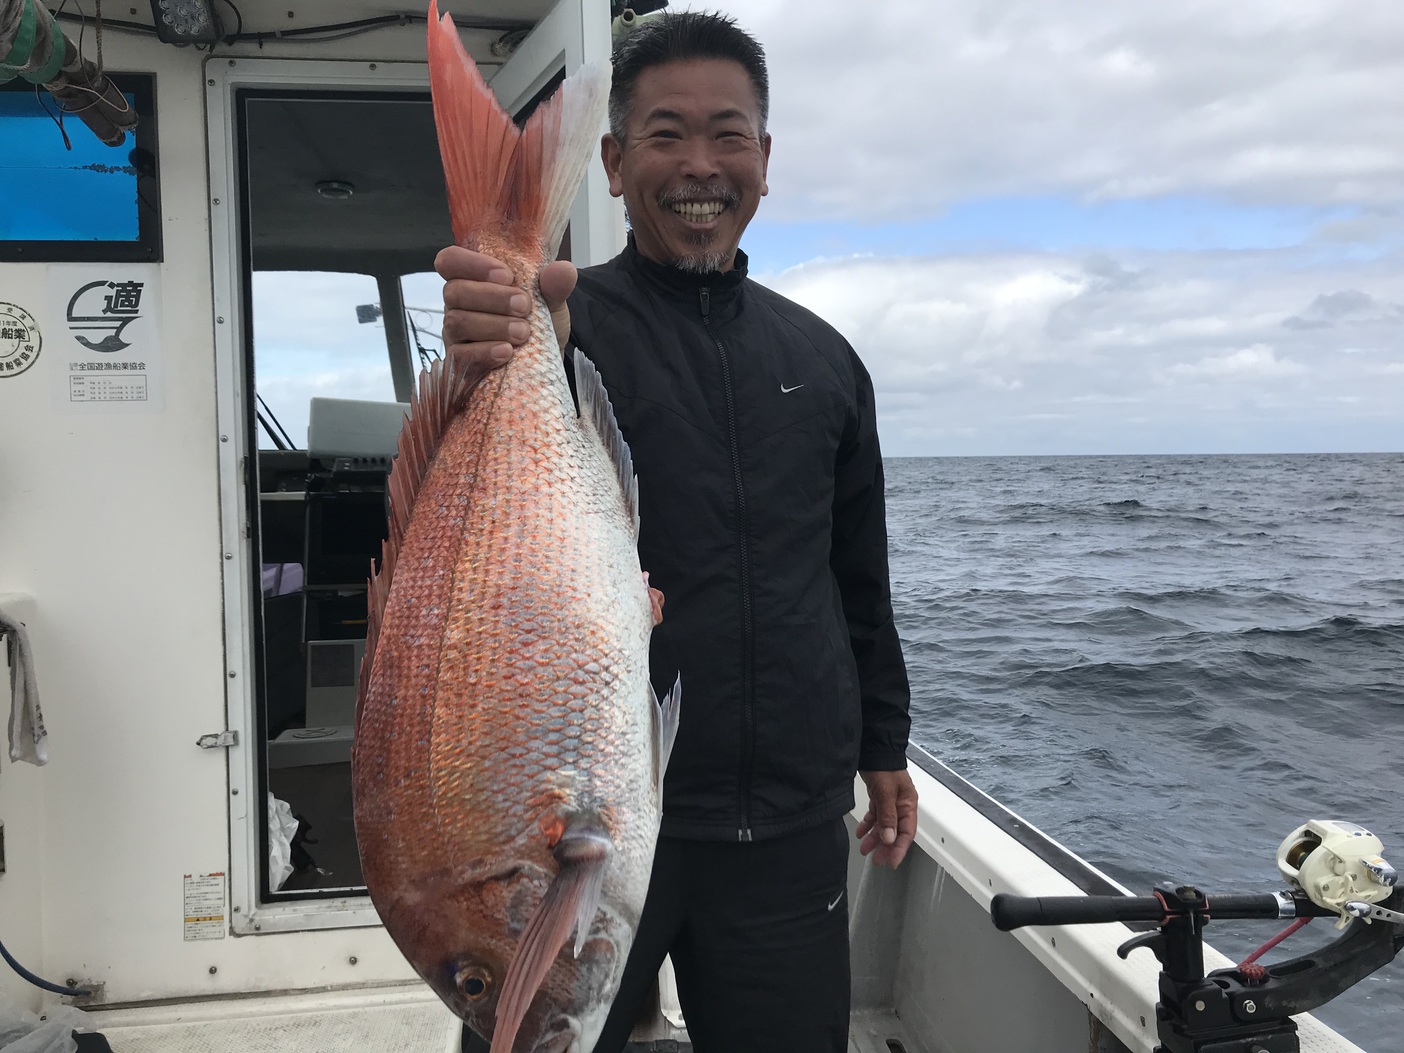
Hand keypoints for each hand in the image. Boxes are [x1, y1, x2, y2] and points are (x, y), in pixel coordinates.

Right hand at [435, 246, 575, 368]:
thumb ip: (554, 284)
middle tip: (524, 307)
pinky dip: (484, 352)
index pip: (451, 261)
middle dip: (492, 297)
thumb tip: (563, 271)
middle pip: (454, 292)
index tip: (507, 275)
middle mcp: (458, 304)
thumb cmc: (537, 321)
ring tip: (523, 332)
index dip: (472, 264)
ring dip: (493, 325)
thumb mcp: (551, 301)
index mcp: (472, 279)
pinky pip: (460, 356)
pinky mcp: (459, 362)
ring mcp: (455, 334)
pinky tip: (506, 352)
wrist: (545, 358)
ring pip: (457, 322)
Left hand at [856, 768, 917, 867]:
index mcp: (908, 805)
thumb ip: (888, 816)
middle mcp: (901, 805)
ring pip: (884, 826)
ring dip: (874, 838)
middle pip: (895, 832)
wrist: (874, 749)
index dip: (899, 849)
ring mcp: (890, 802)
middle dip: (885, 847)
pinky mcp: (879, 798)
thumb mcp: (886, 792)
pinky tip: (860, 832)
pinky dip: (868, 825)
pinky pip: (875, 816)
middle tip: (876, 860)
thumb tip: (890, 838)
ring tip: (864, 849)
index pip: (906, 833)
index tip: (891, 862)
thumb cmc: (884, 767)